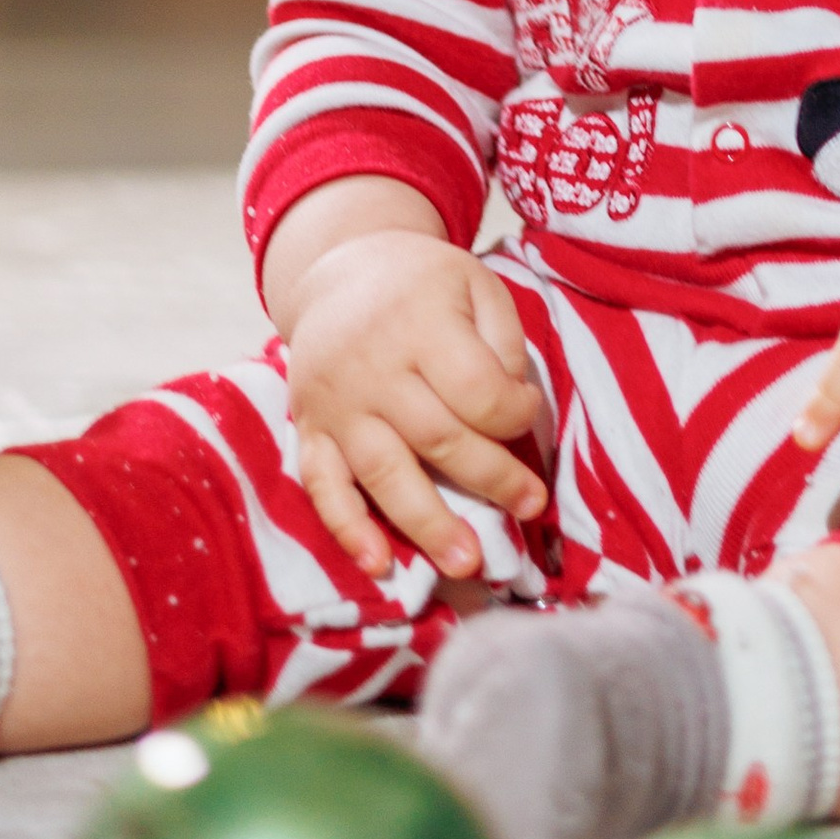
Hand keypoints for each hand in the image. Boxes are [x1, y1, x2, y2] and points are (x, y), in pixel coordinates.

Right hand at [278, 220, 548, 584]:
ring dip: (428, 524)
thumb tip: (512, 409)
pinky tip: (379, 564)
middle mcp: (372, 367)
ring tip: (467, 563)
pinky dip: (348, 529)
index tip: (528, 414)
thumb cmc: (424, 285)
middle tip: (530, 508)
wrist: (339, 274)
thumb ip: (502, 341)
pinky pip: (323, 486)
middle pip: (438, 438)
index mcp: (420, 323)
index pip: (477, 389)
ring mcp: (335, 404)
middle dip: (491, 479)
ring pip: (384, 473)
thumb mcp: (475, 284)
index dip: (514, 414)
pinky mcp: (309, 429)